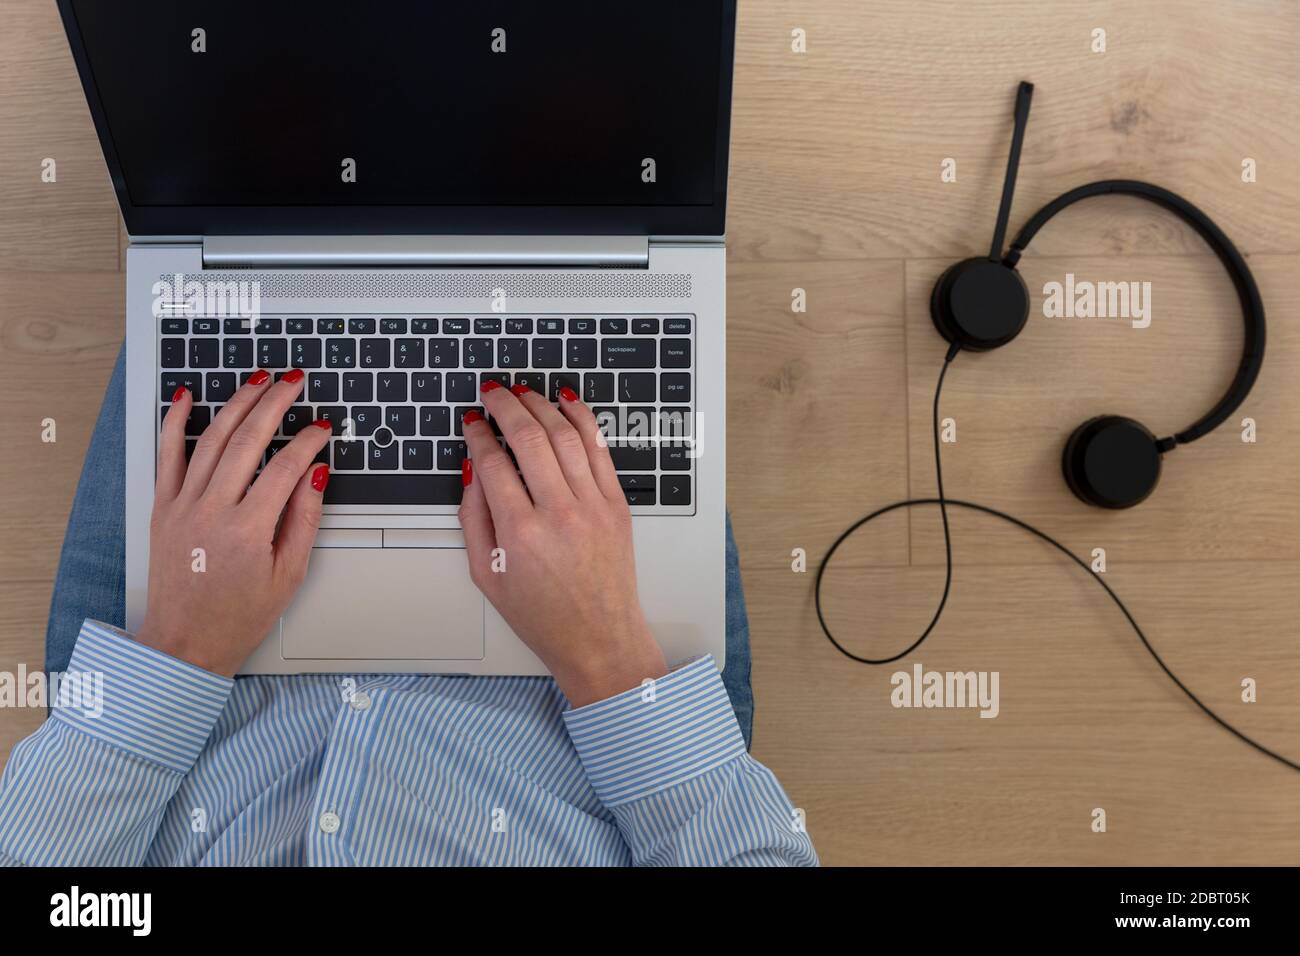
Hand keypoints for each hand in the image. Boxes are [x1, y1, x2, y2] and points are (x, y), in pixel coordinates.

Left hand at [136, 369, 331, 675]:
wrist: (185, 641)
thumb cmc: (238, 614)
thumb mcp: (289, 574)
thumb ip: (304, 519)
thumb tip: (316, 473)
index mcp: (247, 531)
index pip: (285, 468)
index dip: (308, 441)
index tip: (322, 427)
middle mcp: (211, 512)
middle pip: (246, 442)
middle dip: (274, 404)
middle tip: (292, 381)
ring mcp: (182, 506)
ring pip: (210, 440)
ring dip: (236, 404)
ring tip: (258, 380)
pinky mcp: (163, 507)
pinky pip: (166, 455)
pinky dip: (175, 422)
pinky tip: (187, 397)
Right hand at [459, 382, 666, 705]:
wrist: (599, 637)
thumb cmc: (543, 614)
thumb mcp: (487, 575)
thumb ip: (473, 519)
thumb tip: (472, 470)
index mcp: (521, 534)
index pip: (493, 463)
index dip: (478, 434)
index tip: (471, 421)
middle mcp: (559, 514)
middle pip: (529, 438)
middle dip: (505, 405)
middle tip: (491, 391)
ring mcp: (593, 506)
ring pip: (565, 435)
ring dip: (541, 404)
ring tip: (522, 391)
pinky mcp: (616, 504)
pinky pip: (599, 449)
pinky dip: (582, 419)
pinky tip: (566, 402)